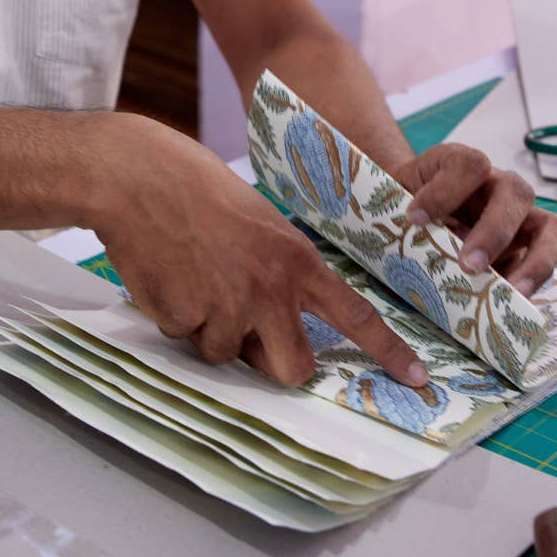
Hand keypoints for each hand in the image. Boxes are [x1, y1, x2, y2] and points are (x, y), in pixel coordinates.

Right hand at [94, 115, 429, 388]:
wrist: (137, 176)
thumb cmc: (197, 188)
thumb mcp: (260, 220)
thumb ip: (280, 270)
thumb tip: (280, 318)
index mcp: (295, 259)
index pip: (355, 316)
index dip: (389, 353)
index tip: (419, 381)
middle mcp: (269, 289)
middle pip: (291, 368)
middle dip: (270, 363)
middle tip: (248, 335)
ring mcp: (226, 306)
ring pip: (225, 352)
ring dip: (209, 329)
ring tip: (192, 274)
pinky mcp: (184, 316)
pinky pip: (184, 337)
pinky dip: (174, 315)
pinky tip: (166, 273)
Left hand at [390, 145, 556, 297]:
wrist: (411, 215)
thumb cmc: (402, 206)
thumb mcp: (392, 203)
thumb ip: (396, 219)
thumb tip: (400, 253)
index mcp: (458, 164)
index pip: (468, 163)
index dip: (445, 190)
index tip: (414, 219)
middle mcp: (496, 184)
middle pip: (515, 191)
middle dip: (494, 230)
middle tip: (468, 264)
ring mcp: (518, 215)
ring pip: (550, 225)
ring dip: (535, 259)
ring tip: (513, 290)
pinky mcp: (528, 245)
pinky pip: (548, 256)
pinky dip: (536, 277)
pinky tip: (514, 299)